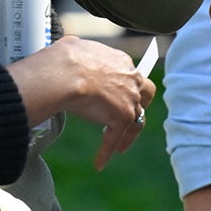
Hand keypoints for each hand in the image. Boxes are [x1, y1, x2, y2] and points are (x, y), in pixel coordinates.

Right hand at [7, 36, 156, 165]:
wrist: (66, 73)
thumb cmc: (65, 58)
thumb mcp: (75, 47)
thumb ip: (80, 53)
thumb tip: (70, 51)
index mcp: (121, 61)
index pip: (128, 74)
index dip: (124, 84)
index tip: (117, 91)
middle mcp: (131, 79)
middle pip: (145, 93)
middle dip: (140, 103)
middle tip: (131, 113)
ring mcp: (129, 100)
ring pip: (137, 120)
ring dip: (128, 134)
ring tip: (120, 146)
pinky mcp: (122, 119)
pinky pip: (114, 139)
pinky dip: (106, 152)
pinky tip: (99, 163)